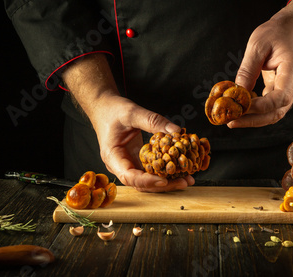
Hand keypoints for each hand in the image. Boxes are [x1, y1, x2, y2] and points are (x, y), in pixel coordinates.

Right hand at [62, 54, 192, 191]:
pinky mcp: (137, 160)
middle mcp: (119, 165)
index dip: (147, 181)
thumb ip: (153, 121)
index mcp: (113, 156)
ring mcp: (128, 164)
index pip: (129, 176)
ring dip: (167, 181)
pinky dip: (165, 171)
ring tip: (187, 179)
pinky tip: (180, 170)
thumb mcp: (132, 113)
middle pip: (141, 184)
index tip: (164, 180)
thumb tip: (176, 131)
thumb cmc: (112, 110)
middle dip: (163, 185)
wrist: (104, 107)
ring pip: (147, 181)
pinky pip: (151, 170)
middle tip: (184, 181)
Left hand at [230, 0, 292, 127]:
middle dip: (254, 120)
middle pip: (277, 111)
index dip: (261, 107)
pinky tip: (239, 109)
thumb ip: (248, 69)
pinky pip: (269, 107)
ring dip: (253, 119)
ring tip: (232, 119)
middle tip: (231, 121)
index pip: (281, 97)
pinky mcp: (282, 91)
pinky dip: (255, 111)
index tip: (241, 108)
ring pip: (274, 113)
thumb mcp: (257, 45)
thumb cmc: (276, 33)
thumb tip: (237, 92)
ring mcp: (290, 90)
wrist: (291, 30)